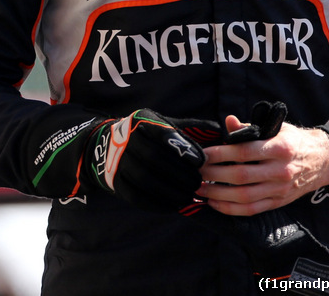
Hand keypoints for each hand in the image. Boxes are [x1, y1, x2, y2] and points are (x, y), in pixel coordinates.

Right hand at [86, 109, 206, 211]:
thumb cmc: (148, 136)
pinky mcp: (115, 182)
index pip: (162, 134)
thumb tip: (220, 129)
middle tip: (198, 184)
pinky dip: (157, 203)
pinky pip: (136, 196)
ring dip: (170, 191)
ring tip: (188, 196)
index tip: (201, 162)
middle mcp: (126, 140)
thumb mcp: (164, 124)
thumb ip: (191, 128)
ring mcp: (117, 162)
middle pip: (154, 159)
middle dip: (180, 174)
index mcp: (141, 122)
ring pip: (145, 179)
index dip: (182, 148)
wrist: (107, 147)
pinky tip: (173, 205)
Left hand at [197, 115, 328, 215]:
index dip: (220, 153)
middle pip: (241, 176)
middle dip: (213, 174)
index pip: (244, 152)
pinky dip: (230, 209)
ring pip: (244, 196)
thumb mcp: (276, 128)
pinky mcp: (278, 202)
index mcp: (279, 148)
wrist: (323, 161)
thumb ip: (250, 128)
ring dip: (217, 194)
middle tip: (195, 171)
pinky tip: (214, 203)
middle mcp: (280, 171)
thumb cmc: (293, 141)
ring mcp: (279, 189)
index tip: (202, 154)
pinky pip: (251, 210)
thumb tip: (228, 121)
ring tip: (199, 188)